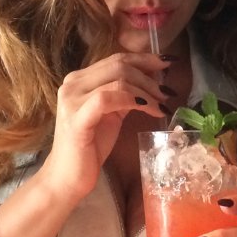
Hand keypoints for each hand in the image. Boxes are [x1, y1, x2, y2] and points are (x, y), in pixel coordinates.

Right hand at [35, 51, 168, 202]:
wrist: (67, 178)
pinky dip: (134, 100)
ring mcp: (72, 99)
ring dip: (146, 90)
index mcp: (80, 79)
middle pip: (119, 64)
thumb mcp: (112, 113)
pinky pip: (108, 98)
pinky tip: (149, 109)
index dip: (145, 58)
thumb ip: (126, 94)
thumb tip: (153, 79)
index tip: (168, 63)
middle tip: (167, 93)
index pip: (116, 58)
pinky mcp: (76, 118)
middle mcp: (73, 83)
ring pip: (118, 79)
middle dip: (149, 76)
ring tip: (162, 105)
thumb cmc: (90, 147)